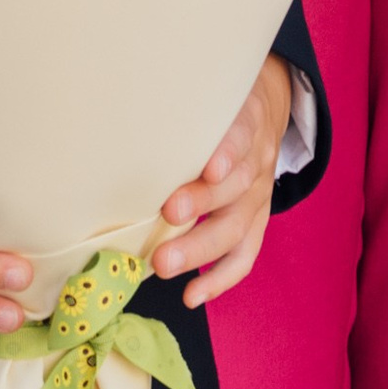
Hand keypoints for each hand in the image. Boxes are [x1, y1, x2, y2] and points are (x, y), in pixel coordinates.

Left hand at [152, 59, 291, 311]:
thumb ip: (184, 107)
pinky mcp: (257, 221)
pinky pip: (245, 256)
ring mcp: (259, 195)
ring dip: (201, 248)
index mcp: (247, 121)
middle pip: (236, 185)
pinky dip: (220, 279)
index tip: (208, 168)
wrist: (265, 110)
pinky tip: (192, 295)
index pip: (241, 135)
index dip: (228, 152)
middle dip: (202, 203)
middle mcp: (256, 160)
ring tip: (165, 264)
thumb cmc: (219, 106)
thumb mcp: (211, 93)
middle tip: (168, 215)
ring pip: (238, 226)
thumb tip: (121, 117)